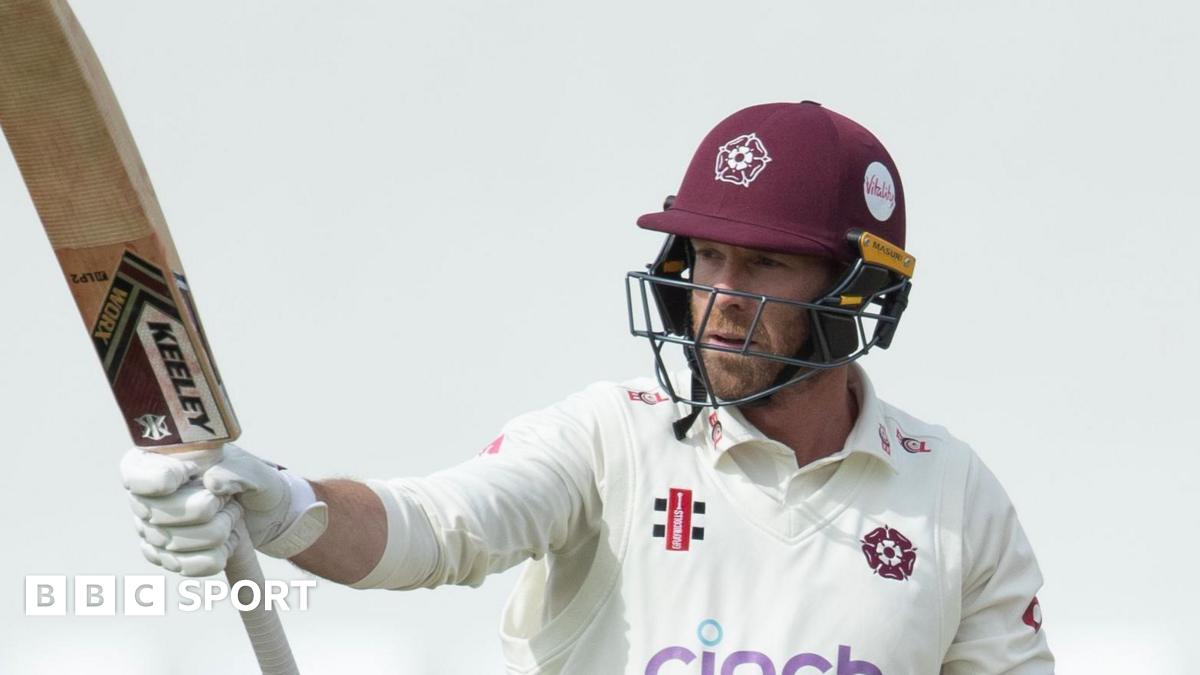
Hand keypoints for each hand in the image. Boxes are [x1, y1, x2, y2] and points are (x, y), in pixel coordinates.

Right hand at [122, 444, 326, 575]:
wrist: (266, 513)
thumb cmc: (253, 481)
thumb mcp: (255, 468)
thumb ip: (237, 470)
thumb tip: (212, 483)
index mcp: (158, 463)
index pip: (136, 476)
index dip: (161, 478)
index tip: (191, 473)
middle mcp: (145, 499)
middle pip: (160, 514)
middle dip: (207, 507)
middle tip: (226, 497)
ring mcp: (151, 531)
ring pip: (177, 544)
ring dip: (219, 530)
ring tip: (230, 516)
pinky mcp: (166, 558)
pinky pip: (186, 567)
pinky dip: (217, 555)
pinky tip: (228, 541)